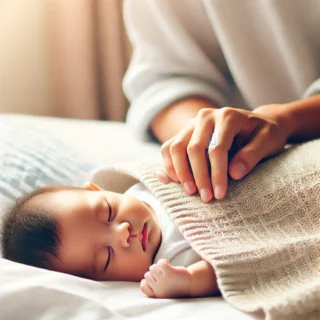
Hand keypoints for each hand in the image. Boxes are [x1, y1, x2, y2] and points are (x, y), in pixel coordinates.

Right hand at [140, 259, 191, 297]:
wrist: (191, 284)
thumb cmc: (175, 285)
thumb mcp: (163, 289)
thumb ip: (154, 285)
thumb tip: (145, 277)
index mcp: (157, 295)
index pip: (143, 287)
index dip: (146, 281)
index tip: (154, 279)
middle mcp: (159, 289)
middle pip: (147, 275)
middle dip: (154, 272)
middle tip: (162, 273)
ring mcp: (163, 281)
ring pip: (152, 268)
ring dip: (158, 266)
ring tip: (165, 269)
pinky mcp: (169, 273)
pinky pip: (160, 263)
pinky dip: (164, 261)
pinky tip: (169, 263)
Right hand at [160, 105, 290, 201]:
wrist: (255, 124)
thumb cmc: (264, 134)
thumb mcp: (268, 141)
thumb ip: (252, 155)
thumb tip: (233, 173)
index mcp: (227, 116)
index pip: (216, 148)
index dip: (217, 174)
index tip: (220, 195)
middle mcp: (205, 117)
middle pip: (193, 148)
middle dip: (198, 176)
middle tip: (206, 198)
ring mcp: (192, 124)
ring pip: (175, 147)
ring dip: (180, 172)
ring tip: (191, 192)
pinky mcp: (184, 133)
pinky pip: (168, 148)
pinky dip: (168, 165)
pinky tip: (173, 181)